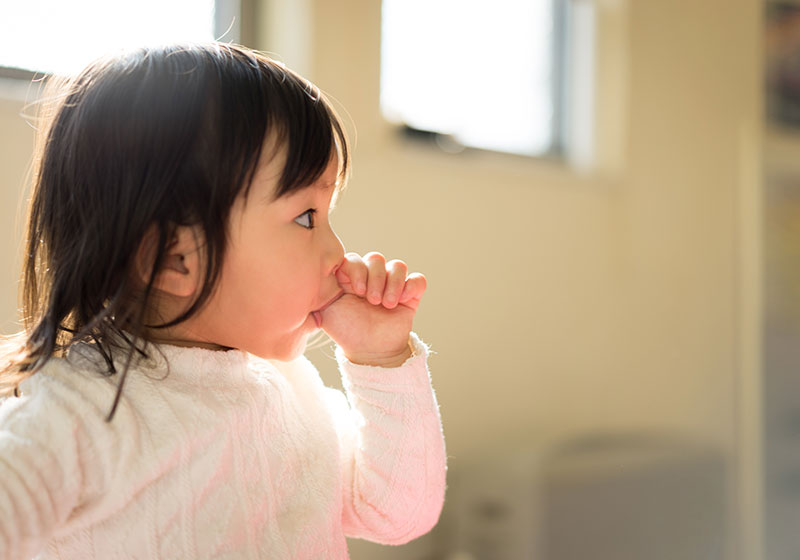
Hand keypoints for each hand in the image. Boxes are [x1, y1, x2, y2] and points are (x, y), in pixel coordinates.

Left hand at [320, 252, 425, 366]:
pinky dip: (412, 287)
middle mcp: (371, 277)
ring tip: (386, 305)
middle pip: (376, 258)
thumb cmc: (346, 332)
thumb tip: (304, 279)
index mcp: (350, 277)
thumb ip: (316, 294)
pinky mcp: (410, 295)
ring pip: (397, 266)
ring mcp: (391, 285)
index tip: (356, 291)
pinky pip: (417, 280)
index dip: (357, 270)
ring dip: (392, 284)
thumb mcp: (325, 313)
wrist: (369, 351)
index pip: (354, 258)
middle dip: (375, 278)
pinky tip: (403, 300)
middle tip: (372, 300)